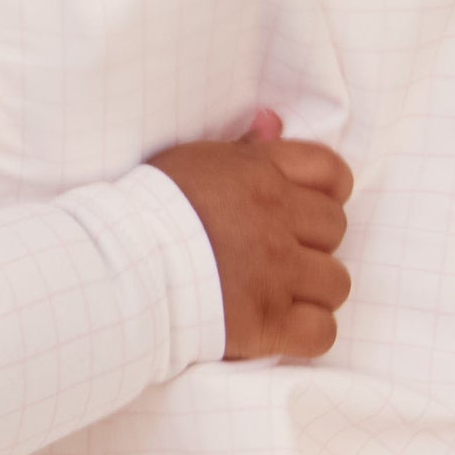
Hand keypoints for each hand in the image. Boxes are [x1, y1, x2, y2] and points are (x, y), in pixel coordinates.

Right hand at [149, 115, 352, 359]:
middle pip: (336, 230)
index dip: (329, 192)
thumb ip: (242, 148)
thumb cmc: (147, 213)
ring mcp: (276, 275)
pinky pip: (322, 332)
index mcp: (261, 176)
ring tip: (282, 294)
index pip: (331, 173)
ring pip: (337, 283)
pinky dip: (309, 333)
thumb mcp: (192, 163)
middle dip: (314, 243)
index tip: (306, 210)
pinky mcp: (266, 323)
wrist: (117, 269)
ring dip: (315, 290)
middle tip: (279, 255)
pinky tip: (284, 329)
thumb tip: (273, 122)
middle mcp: (277, 222)